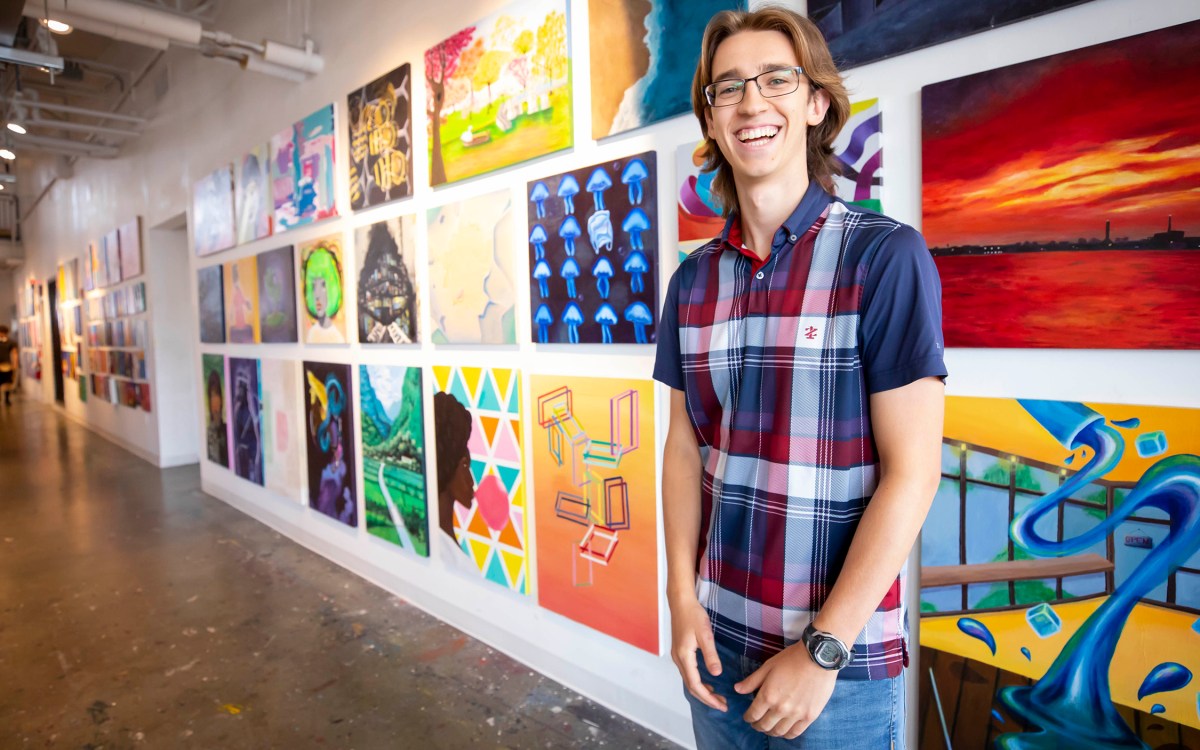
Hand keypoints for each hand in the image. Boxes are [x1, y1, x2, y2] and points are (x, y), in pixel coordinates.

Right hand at [669, 595, 725, 710]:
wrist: (680, 602)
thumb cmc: (693, 615)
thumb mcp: (705, 634)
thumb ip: (711, 655)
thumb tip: (716, 674)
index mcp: (684, 657)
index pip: (696, 685)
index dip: (708, 698)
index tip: (721, 705)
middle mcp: (678, 660)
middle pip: (691, 686)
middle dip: (706, 698)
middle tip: (722, 705)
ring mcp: (677, 656)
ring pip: (689, 681)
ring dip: (702, 691)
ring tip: (717, 697)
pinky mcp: (680, 652)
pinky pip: (688, 673)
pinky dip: (698, 682)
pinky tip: (708, 682)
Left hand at [735, 644, 836, 738]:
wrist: (818, 658)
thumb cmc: (791, 659)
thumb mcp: (768, 666)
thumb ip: (752, 681)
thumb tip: (737, 689)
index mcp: (768, 696)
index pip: (753, 715)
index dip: (748, 718)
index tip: (748, 717)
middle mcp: (780, 708)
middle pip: (764, 726)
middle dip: (757, 726)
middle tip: (757, 723)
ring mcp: (796, 714)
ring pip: (779, 732)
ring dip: (771, 732)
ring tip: (769, 727)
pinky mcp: (809, 716)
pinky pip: (795, 733)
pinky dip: (786, 734)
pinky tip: (784, 730)